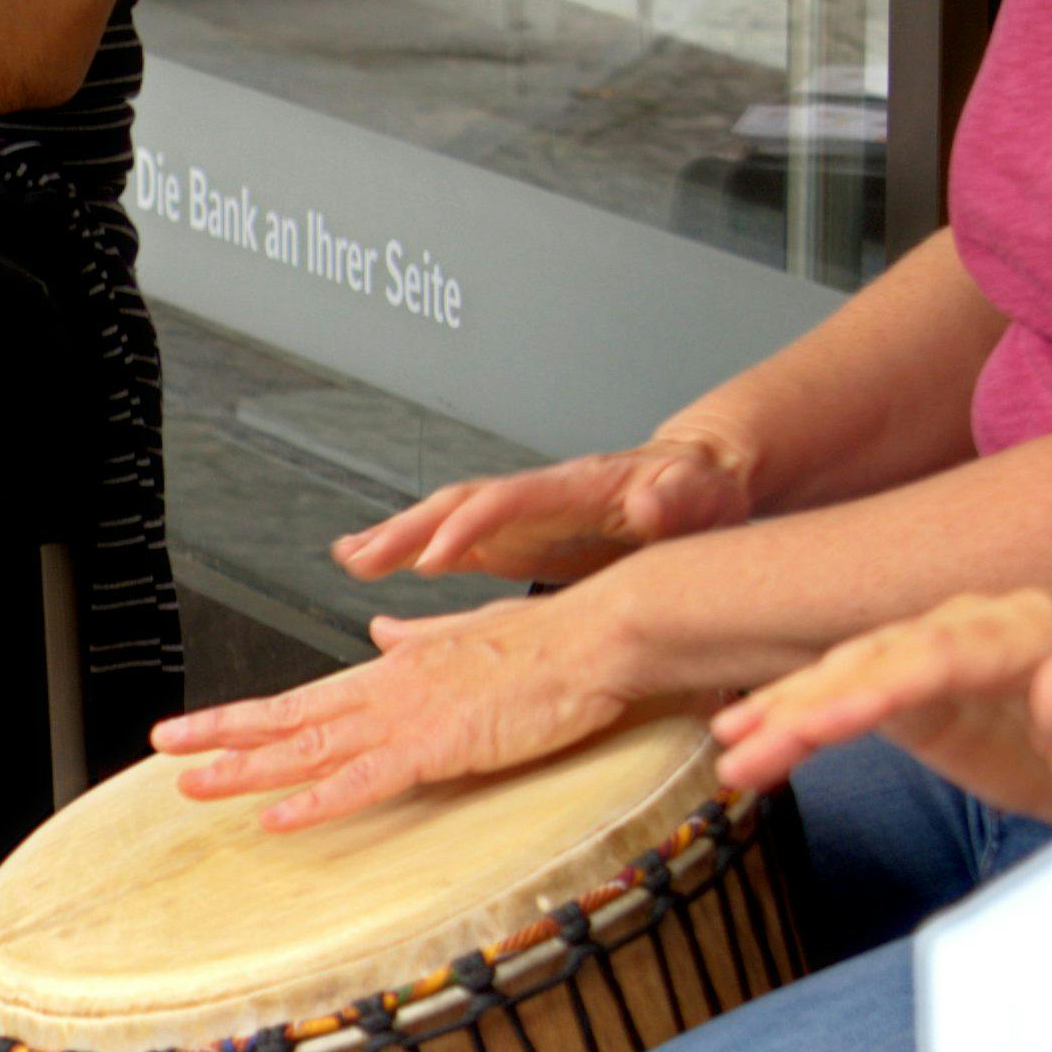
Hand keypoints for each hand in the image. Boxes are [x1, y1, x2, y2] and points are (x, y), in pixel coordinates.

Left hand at [148, 591, 644, 828]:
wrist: (600, 636)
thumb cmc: (551, 642)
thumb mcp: (472, 633)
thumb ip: (421, 636)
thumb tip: (380, 630)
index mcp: (396, 668)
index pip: (309, 698)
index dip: (253, 716)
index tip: (206, 727)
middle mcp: (388, 690)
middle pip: (289, 718)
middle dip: (222, 734)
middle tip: (162, 747)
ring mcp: (408, 718)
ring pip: (309, 749)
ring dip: (246, 769)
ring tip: (189, 782)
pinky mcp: (439, 746)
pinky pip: (365, 781)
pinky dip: (317, 802)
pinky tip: (276, 818)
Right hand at [335, 431, 752, 585]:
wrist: (698, 491)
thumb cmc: (700, 496)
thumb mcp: (701, 497)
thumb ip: (676, 499)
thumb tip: (652, 502)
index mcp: (573, 488)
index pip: (507, 501)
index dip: (469, 526)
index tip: (435, 559)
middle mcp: (535, 498)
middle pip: (457, 504)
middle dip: (407, 529)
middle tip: (363, 556)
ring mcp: (520, 519)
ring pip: (444, 521)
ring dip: (395, 539)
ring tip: (350, 557)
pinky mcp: (513, 541)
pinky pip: (450, 543)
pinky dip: (407, 552)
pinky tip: (372, 563)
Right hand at [711, 589, 1051, 822]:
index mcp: (1027, 632)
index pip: (933, 658)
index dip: (868, 690)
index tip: (812, 726)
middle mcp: (975, 625)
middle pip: (875, 661)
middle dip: (804, 707)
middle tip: (741, 752)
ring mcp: (940, 648)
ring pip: (848, 673)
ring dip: (785, 712)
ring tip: (727, 751)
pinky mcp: (920, 682)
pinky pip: (847, 692)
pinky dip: (796, 713)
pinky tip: (743, 735)